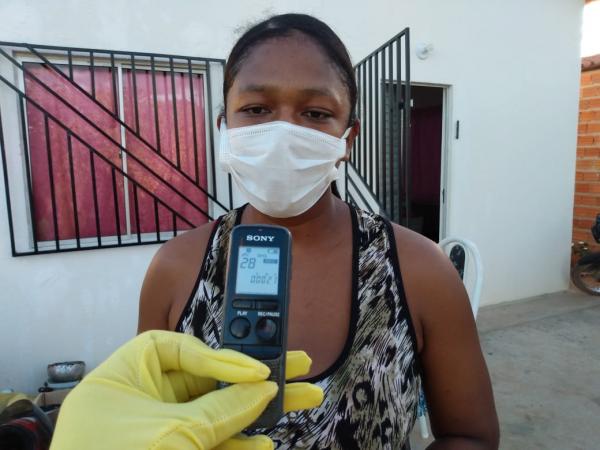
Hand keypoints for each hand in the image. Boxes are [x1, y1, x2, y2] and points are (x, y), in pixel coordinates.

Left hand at [50, 330, 322, 449]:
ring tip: (305, 398)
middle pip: (206, 380)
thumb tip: (264, 389)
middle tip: (298, 366)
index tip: (255, 370)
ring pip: (214, 415)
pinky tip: (266, 441)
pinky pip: (208, 444)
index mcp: (122, 380)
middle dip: (252, 378)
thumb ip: (221, 410)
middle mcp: (139, 403)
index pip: (176, 349)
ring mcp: (155, 434)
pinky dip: (236, 443)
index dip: (218, 355)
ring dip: (256, 413)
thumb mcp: (173, 436)